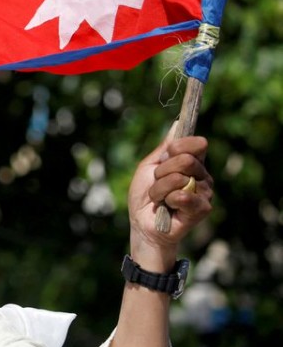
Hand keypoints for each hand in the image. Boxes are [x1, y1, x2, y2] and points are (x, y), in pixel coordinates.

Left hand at [127, 124, 212, 264]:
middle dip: (162, 171)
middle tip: (157, 184)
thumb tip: (178, 124)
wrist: (141, 223)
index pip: (197, 143)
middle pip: (186, 159)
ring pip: (179, 178)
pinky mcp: (203, 209)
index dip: (179, 145)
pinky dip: (167, 200)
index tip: (167, 153)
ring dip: (160, 189)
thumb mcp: (149, 167)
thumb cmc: (145, 195)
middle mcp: (202, 175)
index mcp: (192, 163)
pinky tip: (168, 207)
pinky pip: (183, 195)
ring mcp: (204, 192)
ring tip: (160, 199)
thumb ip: (164, 148)